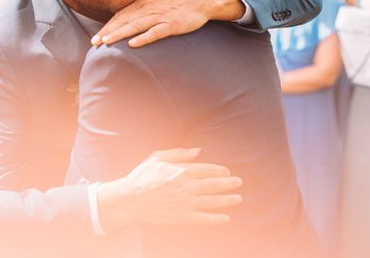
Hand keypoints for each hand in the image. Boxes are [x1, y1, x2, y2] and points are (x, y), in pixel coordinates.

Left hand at [92, 0, 244, 47]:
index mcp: (144, 2)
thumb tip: (128, 10)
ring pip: (135, 25)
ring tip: (106, 42)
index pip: (121, 15)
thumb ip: (141, 3)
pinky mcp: (172, 25)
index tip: (97, 36)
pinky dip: (144, 38)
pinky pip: (156, 32)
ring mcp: (160, 16)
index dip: (108, 25)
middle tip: (94, 42)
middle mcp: (148, 8)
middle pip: (124, 20)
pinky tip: (133, 44)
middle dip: (108, 31)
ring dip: (119, 34)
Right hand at [97, 148, 241, 230]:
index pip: (207, 170)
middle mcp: (188, 186)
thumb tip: (197, 150)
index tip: (227, 171)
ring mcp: (187, 203)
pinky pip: (204, 218)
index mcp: (182, 171)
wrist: (130, 199)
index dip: (219, 170)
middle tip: (239, 183)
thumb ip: (179, 153)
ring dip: (228, 200)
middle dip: (229, 183)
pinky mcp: (183, 217)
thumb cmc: (141, 177)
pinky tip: (226, 218)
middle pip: (214, 184)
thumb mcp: (157, 157)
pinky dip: (216, 219)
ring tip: (238, 198)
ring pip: (213, 201)